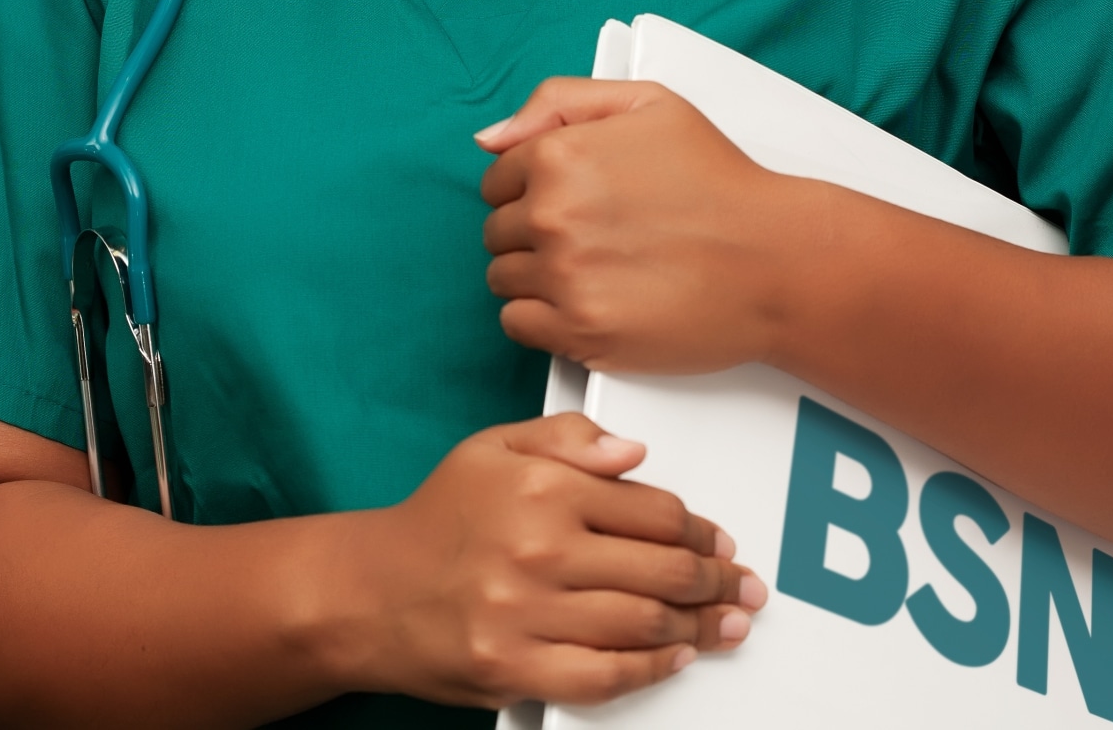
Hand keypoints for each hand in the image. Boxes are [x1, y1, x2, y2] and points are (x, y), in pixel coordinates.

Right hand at [340, 413, 765, 707]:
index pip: (653, 511)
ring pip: (644, 623)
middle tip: (742, 588)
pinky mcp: (516, 669)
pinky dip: (650, 669)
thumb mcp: (492, 448)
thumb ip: (567, 439)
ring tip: (725, 625)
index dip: (699, 530)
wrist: (370, 593)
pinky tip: (673, 658)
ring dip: (698, 627)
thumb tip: (634, 453)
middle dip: (716, 582)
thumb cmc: (436, 521)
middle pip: (662, 570)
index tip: (718, 541)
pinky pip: (606, 675)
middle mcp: (539, 549)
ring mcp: (528, 615)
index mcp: (542, 489)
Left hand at [477, 77, 805, 372]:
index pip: (497, 181)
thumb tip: (489, 139)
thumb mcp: (648, 103)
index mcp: (560, 155)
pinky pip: (517, 325)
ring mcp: (564, 277)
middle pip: (497, 232)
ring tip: (593, 270)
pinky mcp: (580, 332)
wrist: (776, 260)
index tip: (571, 203)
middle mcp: (553, 215)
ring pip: (503, 280)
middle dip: (535, 234)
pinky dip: (542, 318)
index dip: (532, 192)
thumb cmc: (720, 182)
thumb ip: (559, 102)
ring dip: (536, 277)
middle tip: (592, 238)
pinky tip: (585, 301)